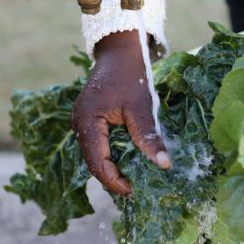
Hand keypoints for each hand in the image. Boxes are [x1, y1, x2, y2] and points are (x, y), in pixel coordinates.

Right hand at [72, 31, 170, 195]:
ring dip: (110, 166)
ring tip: (129, 177)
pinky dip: (109, 154)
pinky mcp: (88, 118)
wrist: (120, 52)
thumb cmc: (131, 76)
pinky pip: (96, 143)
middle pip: (92, 160)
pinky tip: (124, 159)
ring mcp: (81, 121)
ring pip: (93, 153)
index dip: (113, 180)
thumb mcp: (141, 107)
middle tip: (133, 187)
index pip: (96, 162)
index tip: (132, 190)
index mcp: (87, 121)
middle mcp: (78, 123)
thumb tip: (164, 165)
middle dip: (111, 176)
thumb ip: (148, 137)